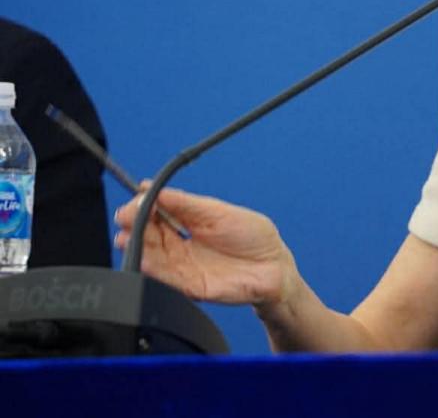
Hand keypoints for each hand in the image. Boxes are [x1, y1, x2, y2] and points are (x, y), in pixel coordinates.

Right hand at [114, 184, 297, 307]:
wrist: (274, 270)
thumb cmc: (255, 239)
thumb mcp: (221, 213)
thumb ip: (188, 204)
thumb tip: (157, 189)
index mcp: (191, 220)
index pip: (160, 210)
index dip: (146, 203)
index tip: (137, 196)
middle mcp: (183, 242)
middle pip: (150, 231)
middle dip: (135, 222)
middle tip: (127, 215)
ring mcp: (184, 263)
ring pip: (151, 253)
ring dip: (136, 245)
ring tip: (127, 236)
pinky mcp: (188, 283)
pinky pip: (164, 275)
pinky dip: (150, 266)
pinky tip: (142, 257)